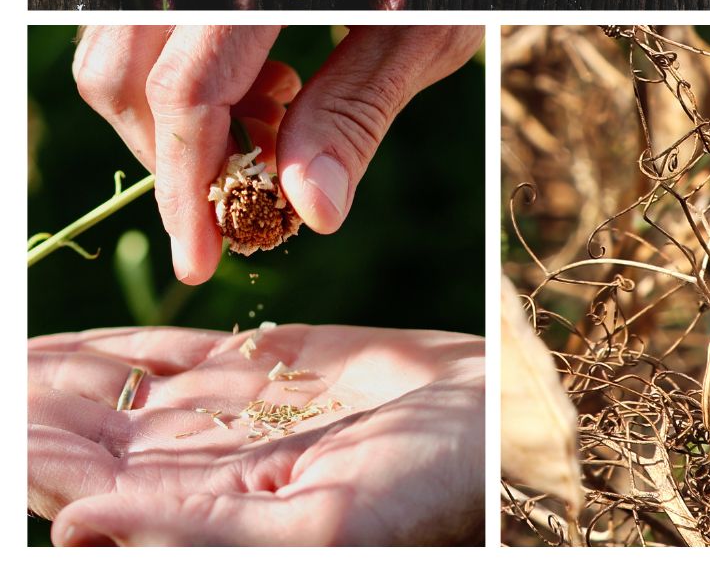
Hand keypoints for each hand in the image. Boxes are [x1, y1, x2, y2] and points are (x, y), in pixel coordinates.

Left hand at [29, 323, 483, 544]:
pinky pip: (182, 354)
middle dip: (36, 410)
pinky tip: (83, 342)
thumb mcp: (318, 530)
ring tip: (14, 354)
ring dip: (64, 376)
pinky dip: (126, 346)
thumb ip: (195, 531)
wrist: (498, 424)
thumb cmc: (431, 494)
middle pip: (98, 439)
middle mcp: (213, 469)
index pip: (95, 488)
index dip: (35, 455)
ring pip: (128, 393)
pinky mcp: (275, 361)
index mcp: (211, 518)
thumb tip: (73, 530)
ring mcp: (241, 411)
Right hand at [72, 26, 482, 282]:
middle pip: (123, 71)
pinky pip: (145, 25)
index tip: (201, 259)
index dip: (186, 181)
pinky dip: (188, 78)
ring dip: (180, 118)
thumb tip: (308, 210)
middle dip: (174, 155)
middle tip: (245, 194)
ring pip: (119, 50)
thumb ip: (356, 112)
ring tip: (273, 128)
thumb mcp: (422, 35)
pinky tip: (268, 87)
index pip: (187, 83)